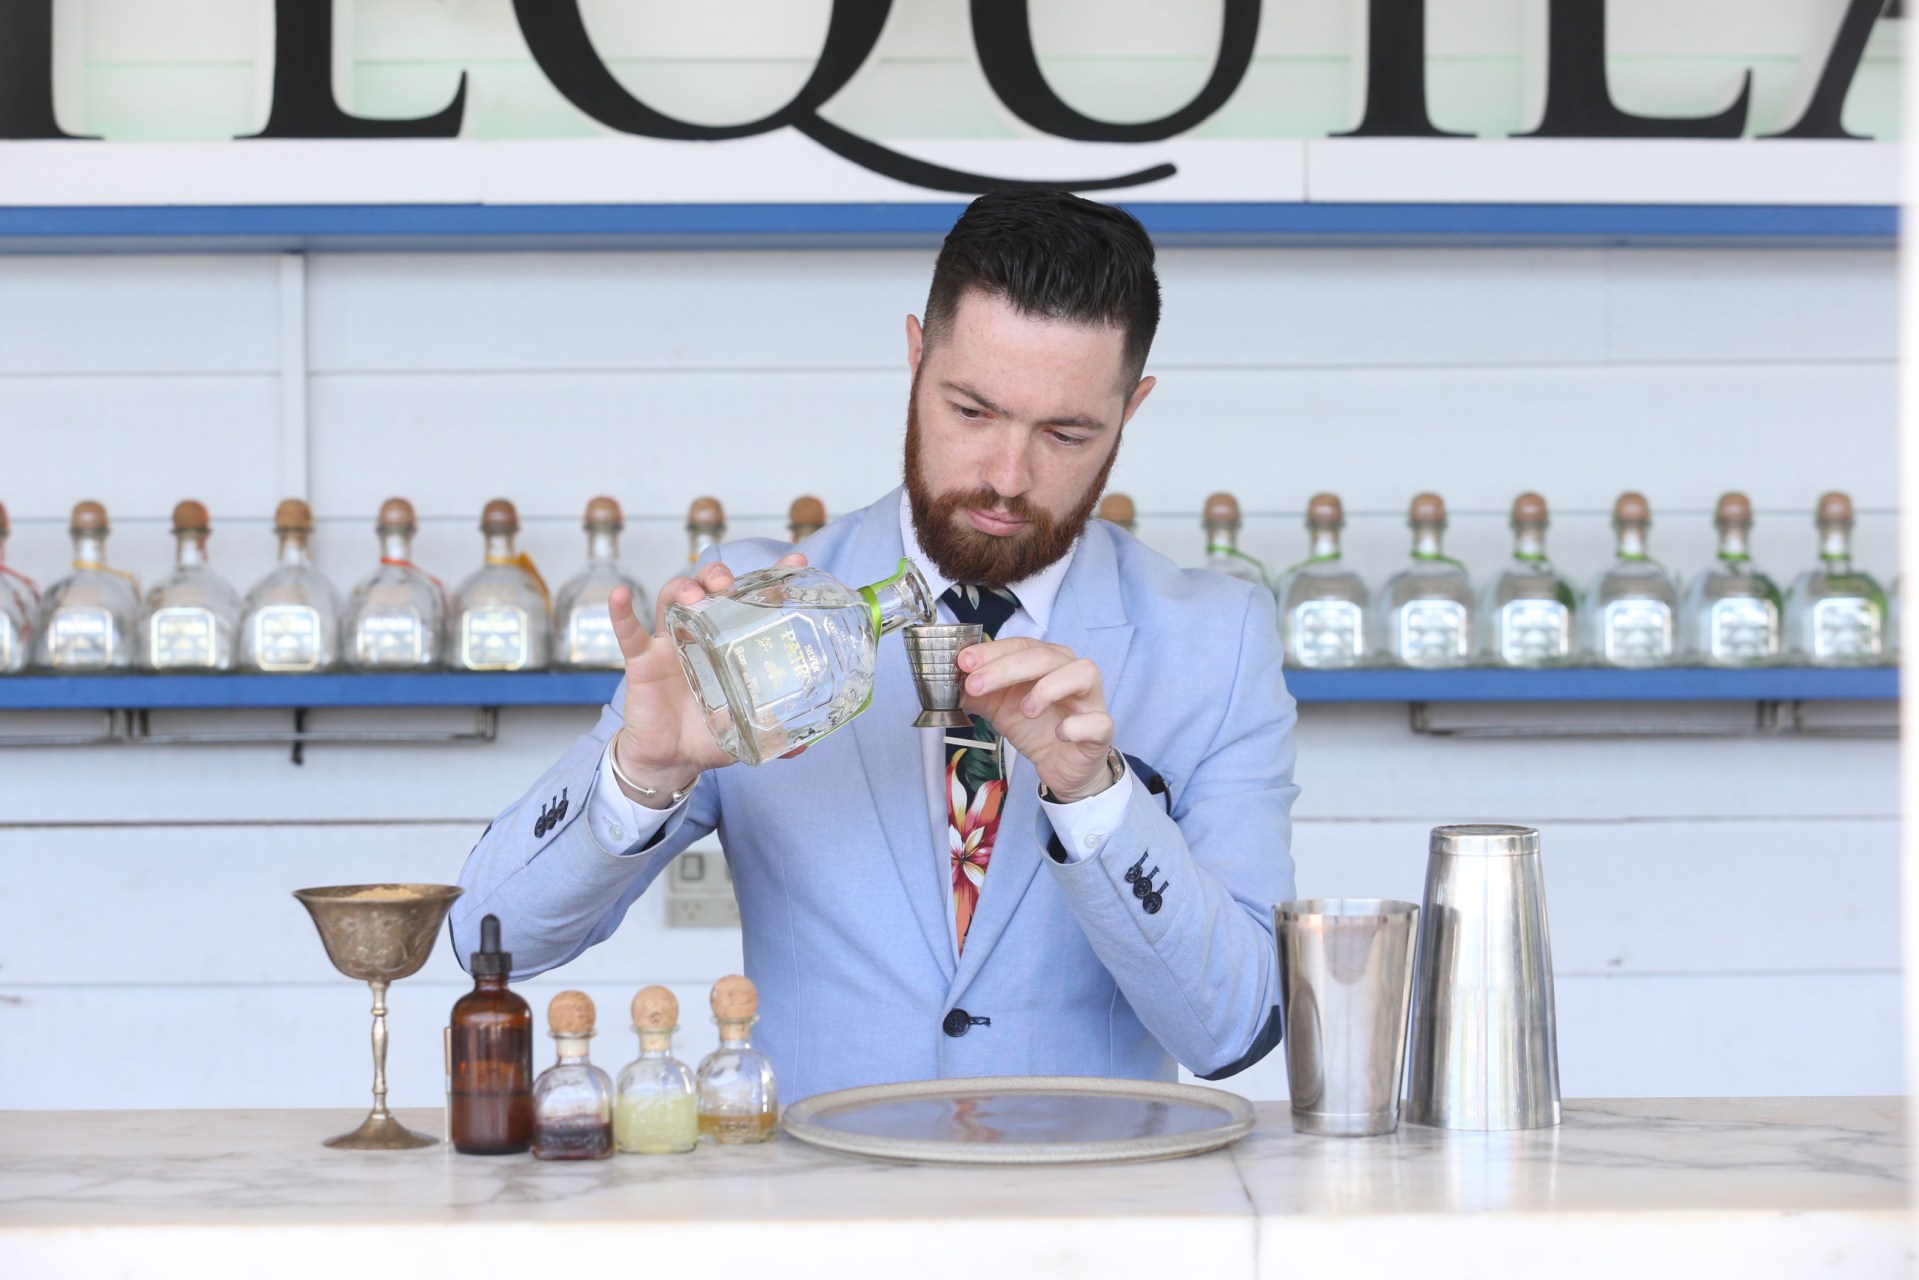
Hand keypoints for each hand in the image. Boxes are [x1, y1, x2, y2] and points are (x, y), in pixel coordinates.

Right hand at [607, 553, 807, 805]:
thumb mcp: (746, 730)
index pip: (750, 602)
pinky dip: (622, 614)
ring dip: (682, 588)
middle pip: (706, 590)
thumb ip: (771, 732)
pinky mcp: (643, 663)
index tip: (796, 560)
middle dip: (716, 576)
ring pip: (670, 601)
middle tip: (728, 583)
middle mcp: (699, 636)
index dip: (771, 579)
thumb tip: (803, 747)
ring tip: (694, 594)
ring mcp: (669, 646)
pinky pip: (628, 633)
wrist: (671, 760)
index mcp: (728, 645)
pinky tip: (620, 596)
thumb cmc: (707, 735)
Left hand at [957, 637, 1115, 801]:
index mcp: (1047, 661)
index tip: (964, 662)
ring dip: (1048, 688)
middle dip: (1006, 669)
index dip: (992, 652)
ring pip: (1082, 673)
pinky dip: (1077, 726)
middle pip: (1044, 657)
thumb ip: (977, 693)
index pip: (1021, 645)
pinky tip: (1059, 734)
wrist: (1062, 766)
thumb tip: (947, 681)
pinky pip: (1098, 721)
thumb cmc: (1036, 728)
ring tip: (1024, 710)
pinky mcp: (1101, 729)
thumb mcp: (1000, 708)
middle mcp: (1071, 672)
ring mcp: (1091, 700)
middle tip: (976, 685)